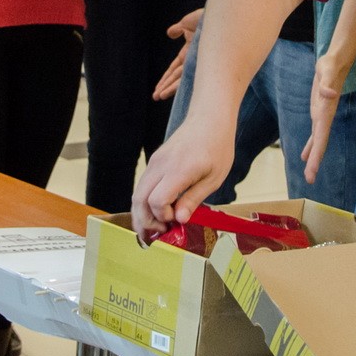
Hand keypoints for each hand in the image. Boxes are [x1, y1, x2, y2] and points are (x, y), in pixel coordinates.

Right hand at [132, 116, 233, 238]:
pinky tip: (156, 213)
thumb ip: (194, 199)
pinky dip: (145, 202)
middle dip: (144, 222)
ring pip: (137, 193)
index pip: (157, 200)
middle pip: (139, 199)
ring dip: (141, 214)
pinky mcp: (154, 161)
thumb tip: (180, 220)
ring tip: (153, 231)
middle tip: (157, 237)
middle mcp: (161, 166)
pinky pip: (143, 185)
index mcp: (179, 170)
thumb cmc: (217, 146)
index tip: (176, 222)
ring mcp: (155, 162)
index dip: (162, 216)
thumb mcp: (214, 178)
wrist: (209, 118)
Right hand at [152, 9, 201, 100]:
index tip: (158, 86)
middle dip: (165, 86)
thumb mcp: (188, 23)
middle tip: (155, 97)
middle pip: (176, 77)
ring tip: (159, 97)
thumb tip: (169, 34)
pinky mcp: (203, 66)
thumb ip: (178, 29)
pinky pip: (190, 78)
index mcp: (189, 53)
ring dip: (169, 88)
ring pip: (181, 80)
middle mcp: (193, 61)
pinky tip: (173, 92)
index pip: (175, 68)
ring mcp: (199, 65)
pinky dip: (180, 86)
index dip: (166, 77)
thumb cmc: (207, 19)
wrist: (221, 19)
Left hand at [301, 55, 352, 184]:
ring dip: (313, 158)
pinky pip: (314, 134)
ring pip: (317, 142)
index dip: (316, 155)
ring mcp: (322, 116)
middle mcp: (324, 118)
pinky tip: (304, 156)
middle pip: (320, 144)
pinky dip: (310, 146)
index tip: (311, 170)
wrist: (335, 62)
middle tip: (309, 180)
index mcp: (325, 112)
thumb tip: (330, 94)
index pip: (320, 138)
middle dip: (315, 162)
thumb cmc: (330, 66)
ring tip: (309, 174)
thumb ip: (328, 83)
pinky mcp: (318, 113)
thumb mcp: (326, 71)